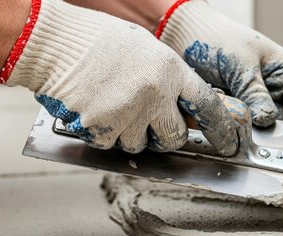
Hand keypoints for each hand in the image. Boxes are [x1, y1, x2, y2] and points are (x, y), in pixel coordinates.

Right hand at [0, 0, 238, 154]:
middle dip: (166, 136)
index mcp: (170, 70)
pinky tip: (97, 111)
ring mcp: (128, 113)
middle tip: (152, 124)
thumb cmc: (98, 42)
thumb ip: (168, 79)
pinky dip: (105, 135)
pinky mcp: (103, 128)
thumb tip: (184, 107)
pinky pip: (111, 145)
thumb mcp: (146, 51)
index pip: (207, 105)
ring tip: (115, 107)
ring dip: (131, 135)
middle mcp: (154, 94)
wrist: (56, 43)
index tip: (226, 141)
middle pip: (175, 137)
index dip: (220, 127)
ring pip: (140, 146)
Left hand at [157, 0, 282, 126]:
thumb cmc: (216, 37)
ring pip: (256, 127)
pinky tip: (219, 114)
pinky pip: (234, 126)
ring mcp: (249, 101)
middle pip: (280, 120)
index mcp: (282, 72)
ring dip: (245, 126)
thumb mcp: (240, 63)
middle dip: (269, 130)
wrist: (181, 36)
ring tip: (231, 112)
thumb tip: (267, 120)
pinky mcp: (230, 110)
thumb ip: (255, 92)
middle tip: (256, 131)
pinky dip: (227, 124)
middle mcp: (269, 89)